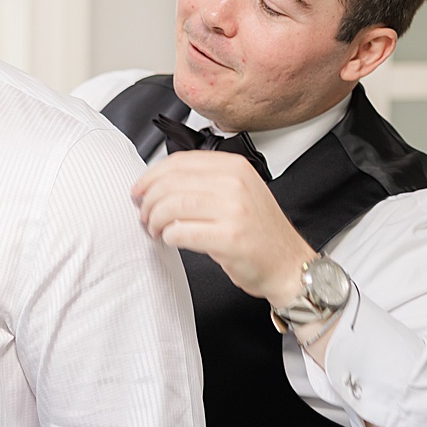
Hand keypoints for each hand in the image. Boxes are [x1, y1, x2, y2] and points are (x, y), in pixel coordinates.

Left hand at [131, 150, 316, 303]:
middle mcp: (234, 184)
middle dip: (148, 201)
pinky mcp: (228, 238)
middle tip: (144, 214)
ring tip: (155, 230)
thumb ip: (206, 181)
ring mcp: (233, 210)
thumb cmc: (260, 233)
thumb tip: (159, 182)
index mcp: (235, 167)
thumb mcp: (239, 192)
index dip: (151, 176)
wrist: (287, 264)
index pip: (179, 162)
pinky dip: (168, 237)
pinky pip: (180, 232)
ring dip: (154, 220)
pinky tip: (171, 240)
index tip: (139, 190)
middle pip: (170, 183)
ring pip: (171, 206)